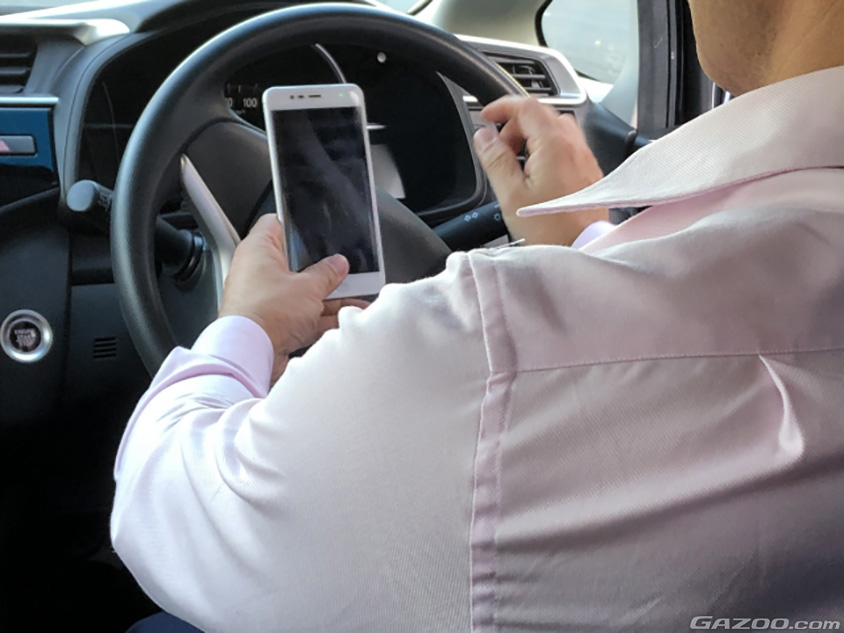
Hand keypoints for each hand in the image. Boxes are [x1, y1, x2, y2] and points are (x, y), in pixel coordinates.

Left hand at [219, 215, 367, 378]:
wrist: (251, 353)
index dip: (298, 225)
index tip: (319, 231)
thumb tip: (337, 264)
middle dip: (320, 269)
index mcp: (258, 251)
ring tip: (352, 298)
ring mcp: (263, 299)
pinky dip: (319, 318)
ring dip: (325, 297)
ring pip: (299, 292)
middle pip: (294, 263)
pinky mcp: (271, 323)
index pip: (276, 224)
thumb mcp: (308, 287)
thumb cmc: (266, 313)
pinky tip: (341, 320)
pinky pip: (299, 316)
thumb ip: (327, 273)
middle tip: (341, 270)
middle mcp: (256, 273)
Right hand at [473, 97, 608, 245]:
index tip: (486, 116)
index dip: (502, 106)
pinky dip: (548, 148)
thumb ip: (496, 160)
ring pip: (556, 129)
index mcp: (553, 145)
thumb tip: (484, 136)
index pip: (527, 106)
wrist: (584, 250)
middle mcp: (574, 146)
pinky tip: (537, 173)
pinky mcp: (590, 173)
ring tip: (518, 162)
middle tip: (499, 148)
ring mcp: (585, 158)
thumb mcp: (511, 195)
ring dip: (533, 135)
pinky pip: (567, 146)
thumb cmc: (550, 230)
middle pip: (542, 114)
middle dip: (515, 124)